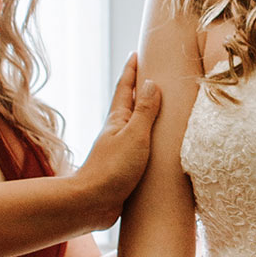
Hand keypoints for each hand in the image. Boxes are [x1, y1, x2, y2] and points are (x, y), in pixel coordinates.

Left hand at [73, 53, 161, 228]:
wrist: (92, 203)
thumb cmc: (112, 168)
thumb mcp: (134, 135)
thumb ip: (144, 111)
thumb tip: (152, 84)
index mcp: (118, 120)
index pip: (125, 88)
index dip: (132, 70)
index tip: (137, 53)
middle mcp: (118, 132)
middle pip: (131, 105)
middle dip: (141, 89)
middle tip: (154, 75)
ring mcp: (121, 151)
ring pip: (137, 127)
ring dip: (148, 116)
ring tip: (164, 109)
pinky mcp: (127, 169)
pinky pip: (143, 149)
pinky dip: (152, 142)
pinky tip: (161, 148)